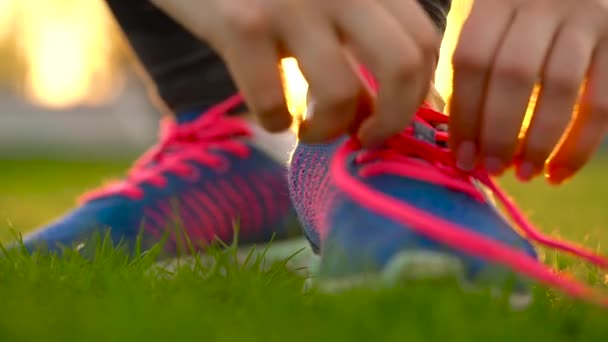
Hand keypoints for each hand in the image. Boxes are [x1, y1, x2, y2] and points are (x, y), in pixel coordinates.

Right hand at [151, 0, 440, 146]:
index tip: (389, 114)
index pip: (425, 42)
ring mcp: (292, 4)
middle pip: (403, 67)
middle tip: (364, 138)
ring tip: (307, 128)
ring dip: (326, 131)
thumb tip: (379, 108)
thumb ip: (359, 34)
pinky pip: (273, 103)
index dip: (417, 92)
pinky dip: (274, 123)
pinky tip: (270, 115)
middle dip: (391, 121)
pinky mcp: (242, 23)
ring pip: (340, 95)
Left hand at [449, 0, 607, 183]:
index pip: (472, 60)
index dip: (465, 115)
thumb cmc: (510, 19)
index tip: (462, 156)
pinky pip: (602, 101)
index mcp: (493, 1)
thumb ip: (469, 69)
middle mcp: (538, 4)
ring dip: (538, 141)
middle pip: (513, 74)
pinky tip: (558, 172)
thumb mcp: (481, 24)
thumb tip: (458, 139)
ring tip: (524, 174)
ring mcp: (584, 18)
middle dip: (499, 131)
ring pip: (560, 88)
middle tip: (491, 168)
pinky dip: (580, 144)